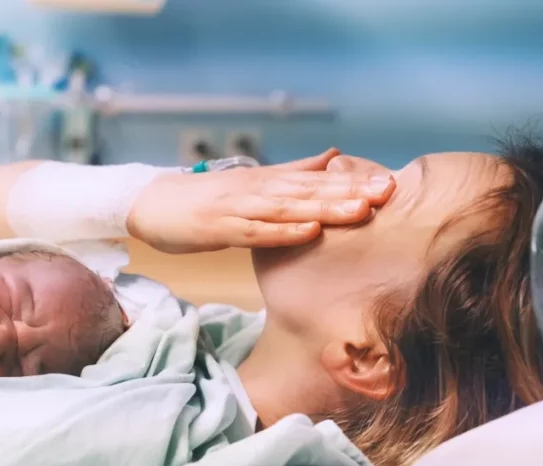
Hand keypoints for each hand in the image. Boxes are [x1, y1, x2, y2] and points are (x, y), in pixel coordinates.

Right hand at [126, 149, 395, 253]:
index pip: (317, 179)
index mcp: (268, 180)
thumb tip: (333, 155)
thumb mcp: (252, 183)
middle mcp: (258, 190)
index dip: (354, 181)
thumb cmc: (203, 198)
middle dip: (349, 191)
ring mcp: (239, 208)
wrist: (151, 203)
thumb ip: (293, 171)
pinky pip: (256, 232)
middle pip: (309, 190)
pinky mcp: (220, 228)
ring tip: (360, 211)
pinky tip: (310, 232)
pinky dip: (284, 232)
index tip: (390, 184)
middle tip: (387, 193)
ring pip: (288, 208)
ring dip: (324, 208)